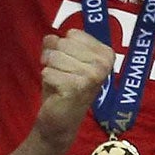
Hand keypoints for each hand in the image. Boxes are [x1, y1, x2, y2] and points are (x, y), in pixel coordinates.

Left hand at [32, 30, 116, 146]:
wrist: (61, 120)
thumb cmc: (64, 86)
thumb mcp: (62, 58)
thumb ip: (56, 42)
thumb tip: (51, 37)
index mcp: (106, 54)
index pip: (73, 34)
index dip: (63, 46)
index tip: (69, 62)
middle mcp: (103, 64)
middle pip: (62, 43)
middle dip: (54, 58)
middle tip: (61, 74)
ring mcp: (92, 76)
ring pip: (54, 56)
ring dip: (50, 69)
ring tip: (59, 83)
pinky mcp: (76, 87)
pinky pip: (48, 71)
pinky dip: (47, 80)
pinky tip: (58, 91)